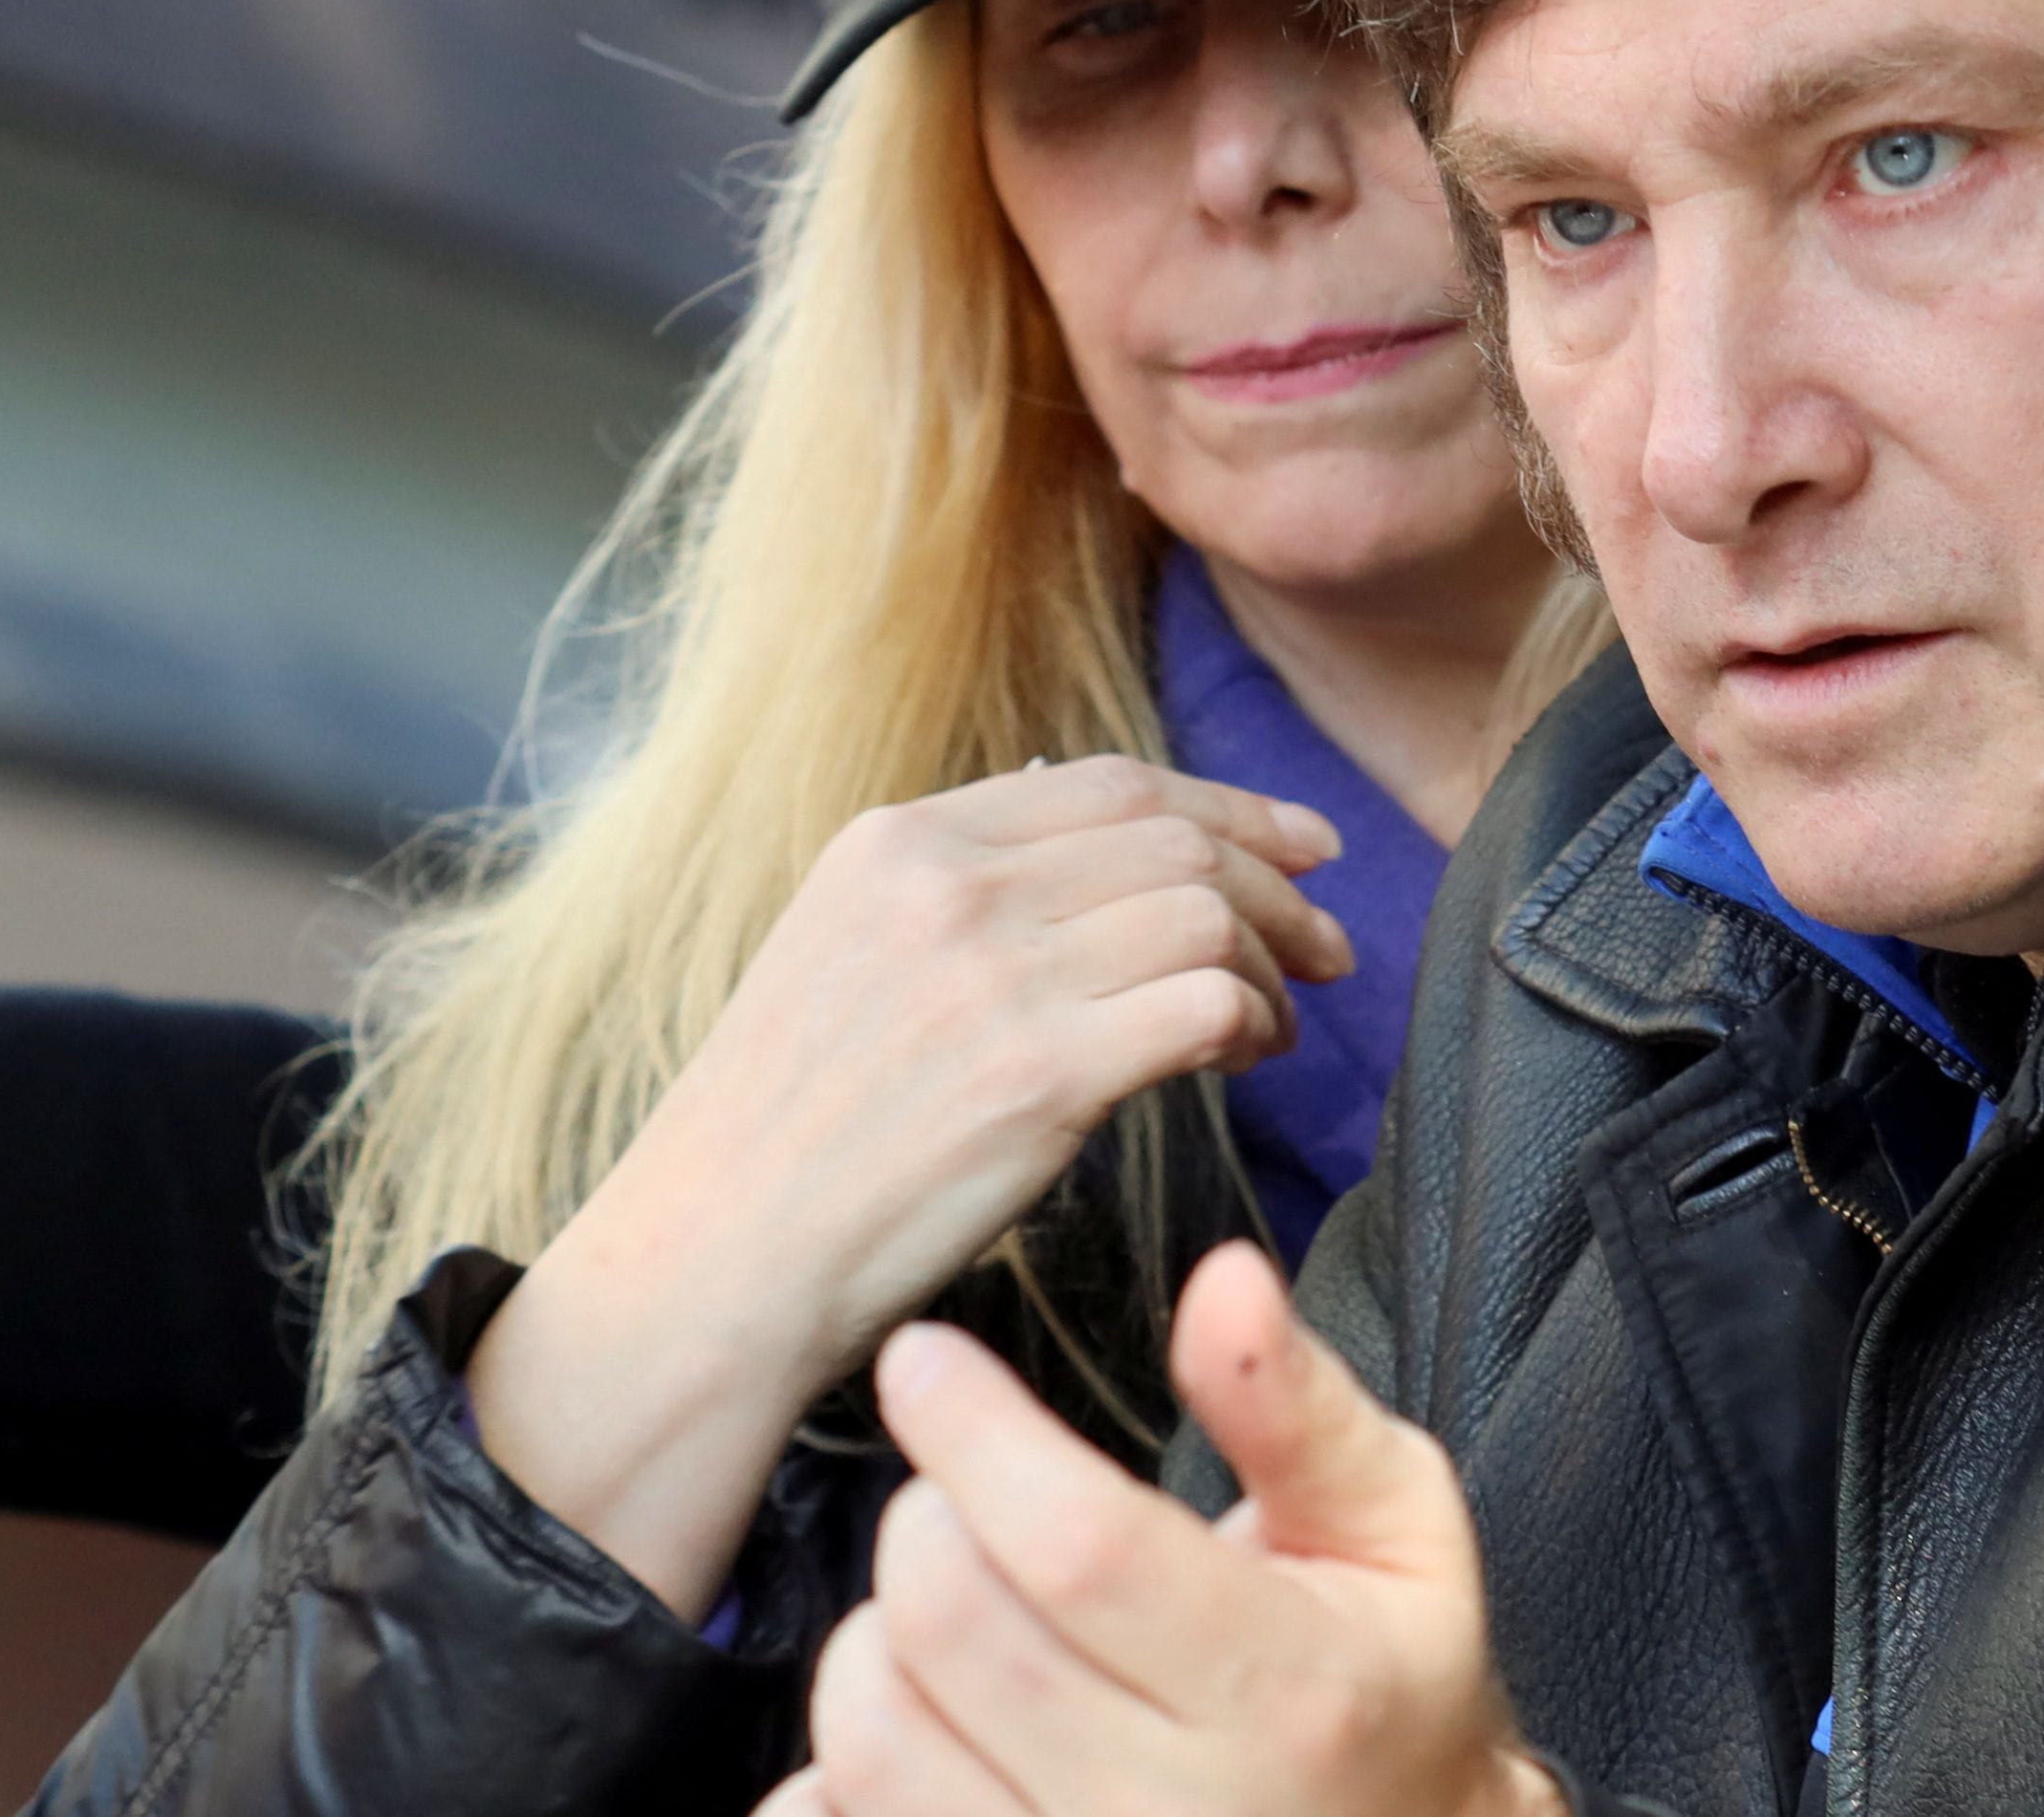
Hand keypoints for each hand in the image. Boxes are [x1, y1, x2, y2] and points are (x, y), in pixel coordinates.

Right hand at [470, 759, 1353, 1617]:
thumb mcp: (841, 949)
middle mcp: (950, 883)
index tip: (1302, 845)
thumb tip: (1068, 801)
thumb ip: (954, 880)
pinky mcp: (1039, 1074)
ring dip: (1273, 964)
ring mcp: (996, 975)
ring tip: (1282, 1020)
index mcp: (901, 839)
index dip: (1231, 807)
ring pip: (1207, 914)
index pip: (1113, 783)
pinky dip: (1252, 1022)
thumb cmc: (789, 1128)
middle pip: (1177, 839)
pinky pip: (1204, 1004)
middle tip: (1329, 942)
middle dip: (1279, 884)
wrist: (714, 1259)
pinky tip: (1246, 1058)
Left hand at [772, 1243, 1560, 1816]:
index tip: (923, 1358)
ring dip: (882, 1635)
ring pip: (874, 1730)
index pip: (1081, 1546)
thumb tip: (1224, 1280)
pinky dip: (844, 1757)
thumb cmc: (1379, 1682)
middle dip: (929, 1516)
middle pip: (953, 1624)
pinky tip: (931, 1719)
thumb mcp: (1393, 1526)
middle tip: (970, 1494)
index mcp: (1290, 1695)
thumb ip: (1297, 1404)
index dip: (977, 1434)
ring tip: (957, 1607)